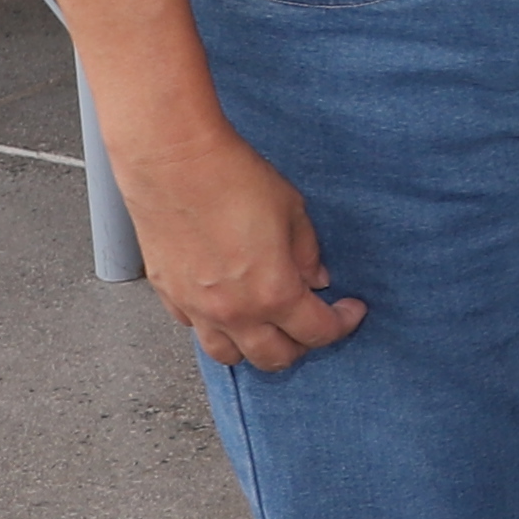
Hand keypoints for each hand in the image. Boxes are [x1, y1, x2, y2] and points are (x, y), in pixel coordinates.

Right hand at [119, 122, 362, 374]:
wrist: (173, 160)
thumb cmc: (232, 177)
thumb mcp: (292, 211)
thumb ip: (308, 253)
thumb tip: (315, 279)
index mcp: (274, 293)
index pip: (317, 332)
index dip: (342, 324)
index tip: (350, 311)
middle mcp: (234, 312)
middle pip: (274, 358)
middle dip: (301, 345)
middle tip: (311, 321)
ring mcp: (196, 308)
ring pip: (229, 356)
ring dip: (254, 347)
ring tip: (268, 326)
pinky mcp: (168, 294)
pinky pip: (195, 329)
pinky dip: (215, 327)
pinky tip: (227, 306)